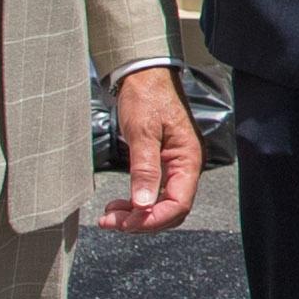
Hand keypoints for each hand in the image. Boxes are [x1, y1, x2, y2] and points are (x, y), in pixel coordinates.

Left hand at [102, 67, 201, 232]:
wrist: (144, 74)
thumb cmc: (147, 96)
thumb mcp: (142, 132)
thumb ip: (144, 170)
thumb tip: (143, 204)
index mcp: (188, 159)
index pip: (179, 204)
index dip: (153, 219)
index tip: (127, 224)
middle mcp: (185, 167)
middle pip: (171, 210)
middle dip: (142, 221)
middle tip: (111, 222)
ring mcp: (174, 166)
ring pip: (161, 205)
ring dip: (137, 215)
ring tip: (110, 215)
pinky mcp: (162, 164)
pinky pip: (154, 193)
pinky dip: (136, 202)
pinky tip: (120, 204)